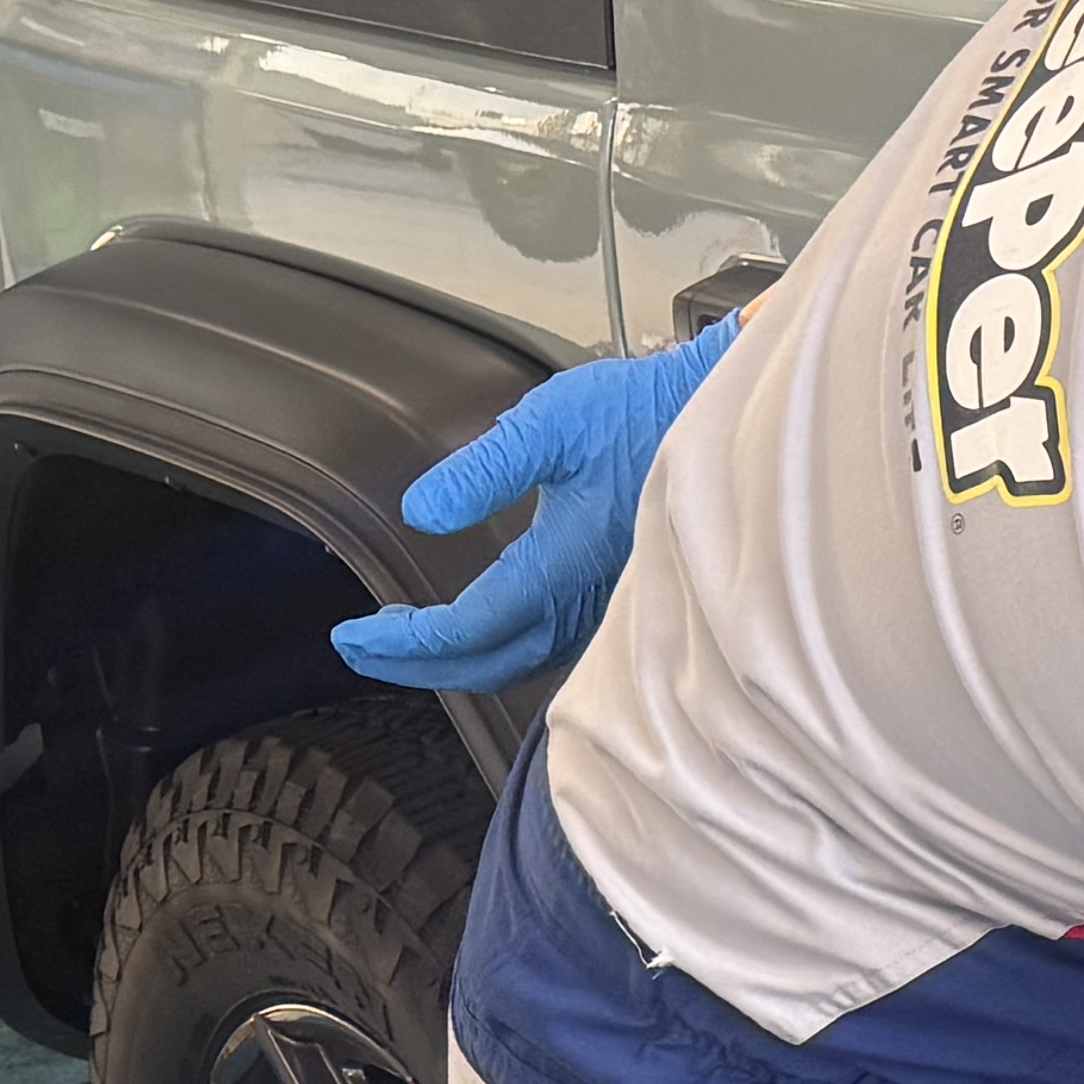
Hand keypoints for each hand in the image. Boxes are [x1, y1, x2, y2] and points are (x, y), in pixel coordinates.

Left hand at [332, 317, 740, 691]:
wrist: (728, 423)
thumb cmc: (647, 414)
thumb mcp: (549, 425)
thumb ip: (480, 471)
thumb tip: (422, 513)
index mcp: (560, 566)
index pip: (466, 628)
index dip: (405, 641)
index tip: (356, 636)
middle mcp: (587, 601)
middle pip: (493, 664)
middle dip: (423, 668)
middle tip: (369, 655)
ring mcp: (613, 607)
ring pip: (528, 664)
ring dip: (467, 664)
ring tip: (421, 650)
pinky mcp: (628, 598)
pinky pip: (562, 651)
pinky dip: (513, 654)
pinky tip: (500, 635)